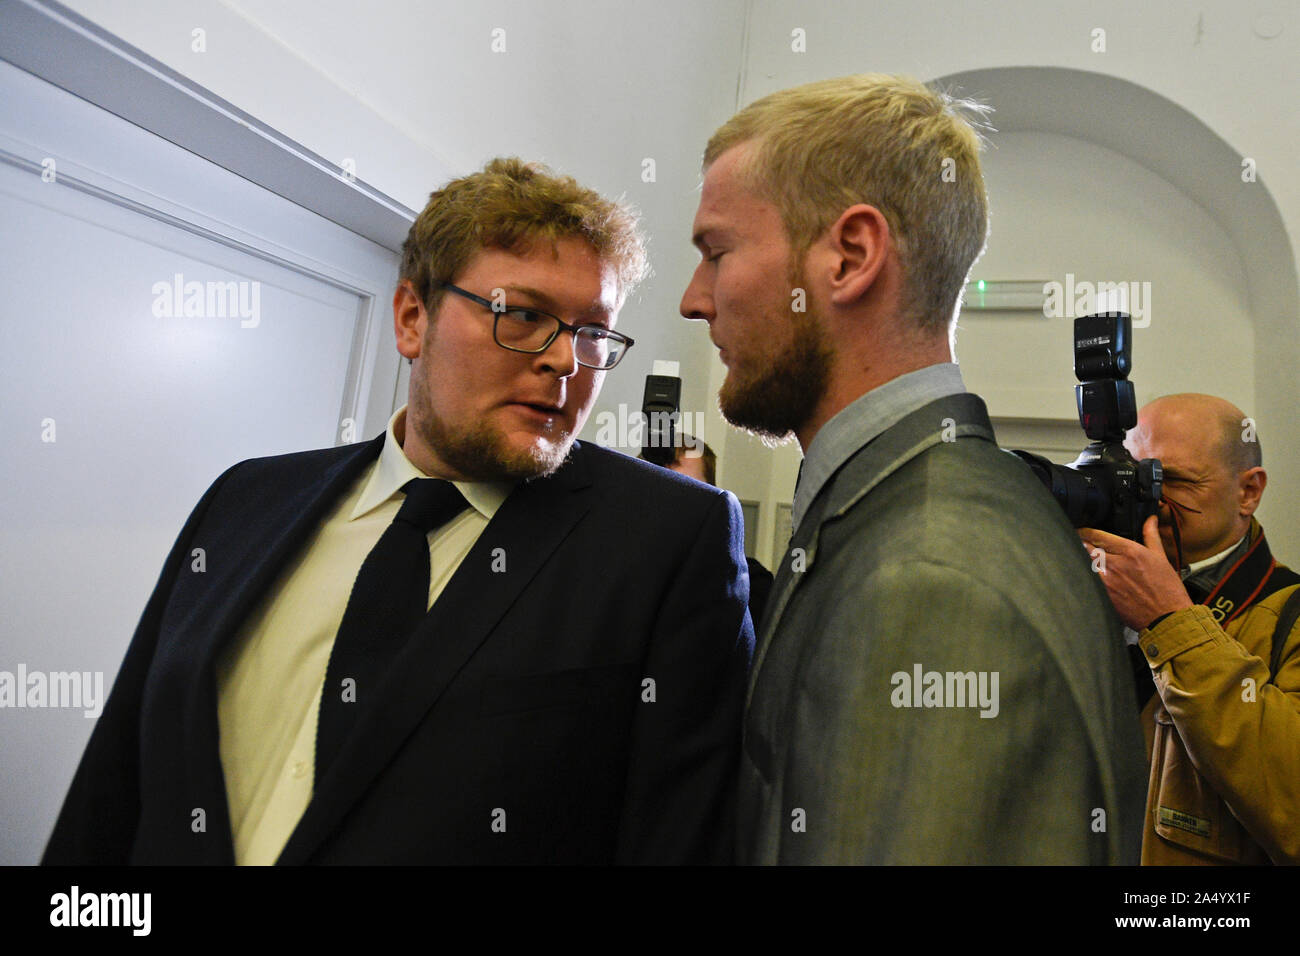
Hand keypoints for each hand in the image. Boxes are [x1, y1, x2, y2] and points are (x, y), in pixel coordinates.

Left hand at [1078, 515, 1193, 630]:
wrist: (1168, 618)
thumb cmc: (1167, 589)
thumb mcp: (1161, 558)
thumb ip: (1151, 535)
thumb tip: (1150, 518)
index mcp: (1130, 551)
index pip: (1097, 534)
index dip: (1085, 531)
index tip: (1081, 531)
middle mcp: (1115, 564)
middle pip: (1084, 547)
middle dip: (1079, 544)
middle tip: (1076, 543)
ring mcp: (1106, 581)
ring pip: (1081, 563)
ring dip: (1078, 560)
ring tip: (1077, 559)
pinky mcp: (1102, 596)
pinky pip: (1084, 581)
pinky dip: (1081, 577)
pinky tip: (1080, 576)